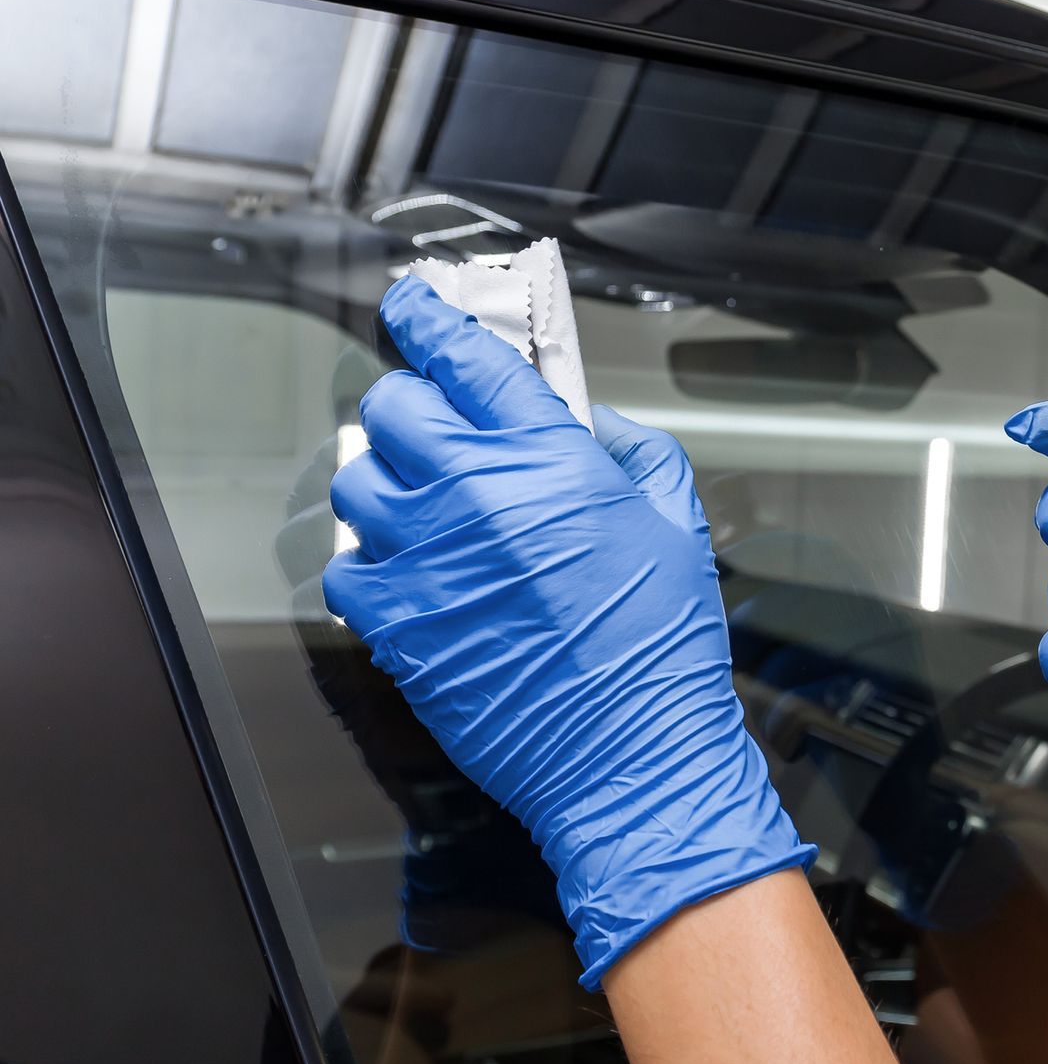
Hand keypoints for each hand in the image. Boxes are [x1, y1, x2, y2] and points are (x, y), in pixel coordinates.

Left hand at [325, 276, 813, 987]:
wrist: (631, 759)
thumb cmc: (659, 653)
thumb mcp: (680, 527)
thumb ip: (634, 452)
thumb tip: (589, 422)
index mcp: (550, 460)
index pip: (463, 355)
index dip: (428, 317)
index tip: (414, 304)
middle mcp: (474, 496)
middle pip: (392, 407)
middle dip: (415, 407)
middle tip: (442, 432)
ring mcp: (424, 560)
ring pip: (360, 482)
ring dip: (391, 486)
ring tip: (431, 515)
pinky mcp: (396, 624)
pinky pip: (350, 568)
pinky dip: (376, 566)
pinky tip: (420, 579)